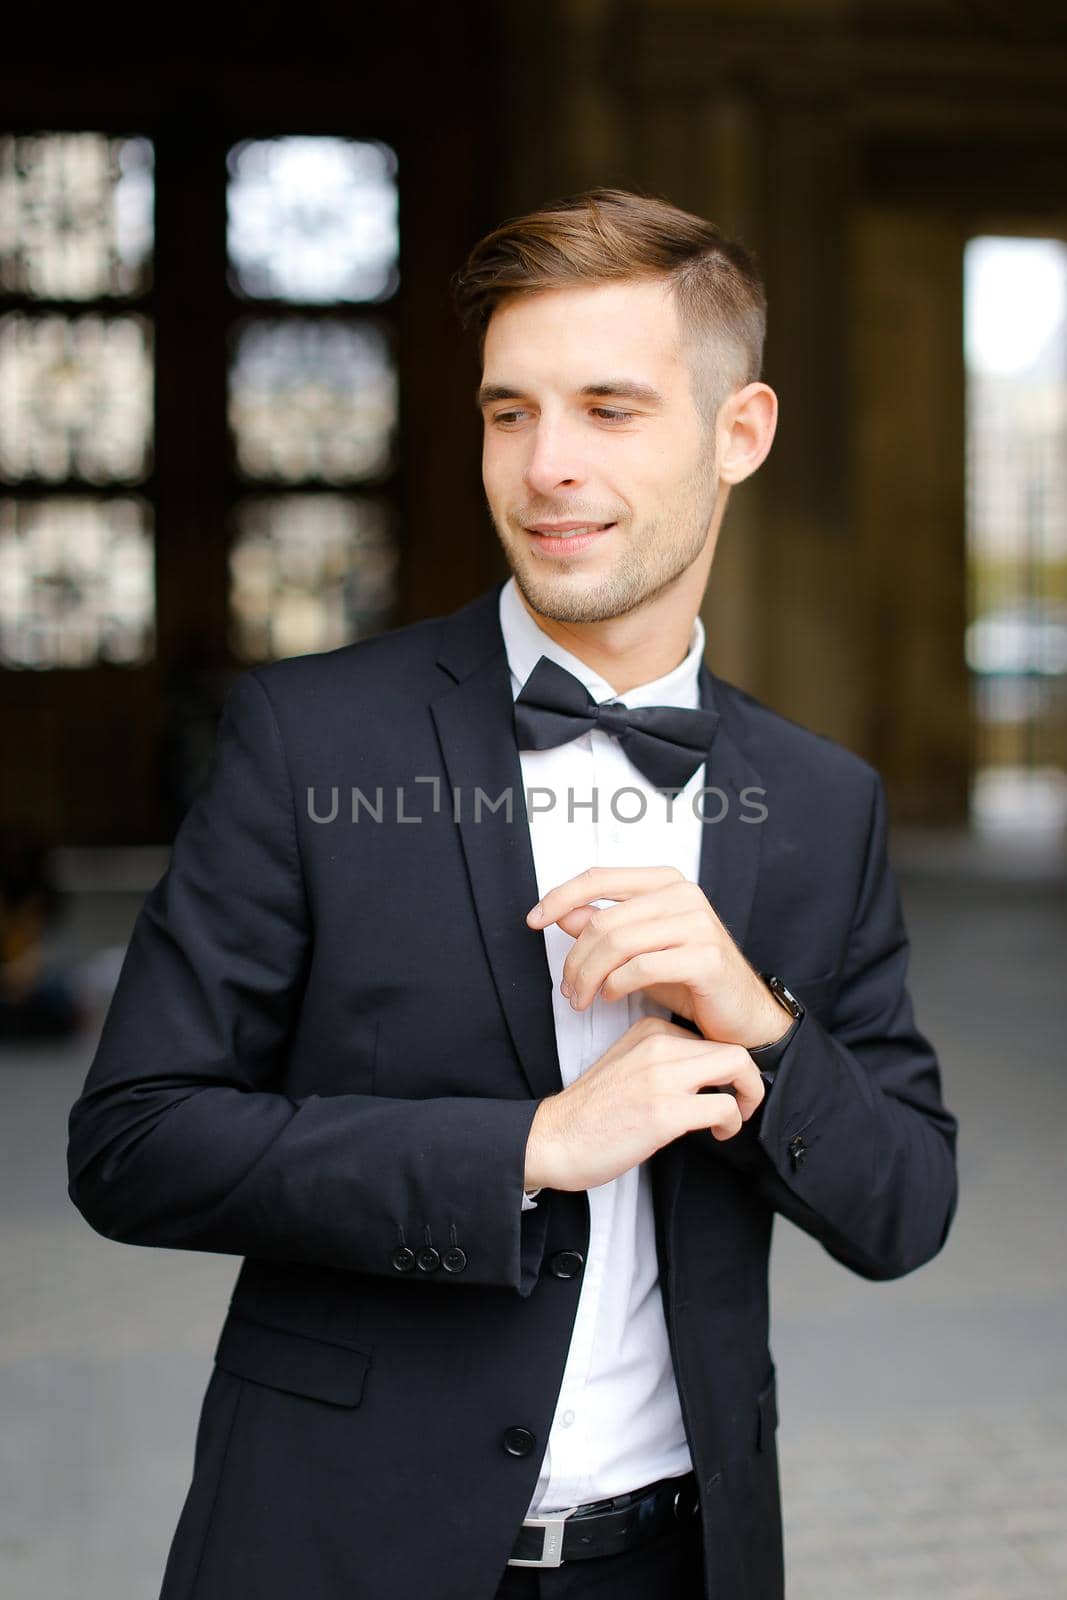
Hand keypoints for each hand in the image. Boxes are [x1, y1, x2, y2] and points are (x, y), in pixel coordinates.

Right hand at [523, 1015, 764, 1192]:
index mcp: (648, 1030)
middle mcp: (657, 1045)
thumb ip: (661, 1061)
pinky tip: (719, 1134)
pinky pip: (724, 1106)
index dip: (725, 1067)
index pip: (710, 1037)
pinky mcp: (665, 1111)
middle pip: (733, 1047)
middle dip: (749, 1078)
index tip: (720, 1089)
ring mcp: (662, 1077)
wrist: (552, 1139)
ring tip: (734, 1118)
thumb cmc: (589, 1114)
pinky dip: (733, 1122)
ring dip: (748, 1096)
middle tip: (742, 1103)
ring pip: (737, 1066)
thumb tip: (704, 1075)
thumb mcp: (626, 1066)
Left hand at [527, 866, 787, 1048]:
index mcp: (664, 882)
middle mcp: (683, 894)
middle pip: (603, 920)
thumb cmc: (689, 979)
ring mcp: (698, 923)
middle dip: (574, 959)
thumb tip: (561, 913)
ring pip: (618, 943)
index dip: (559, 895)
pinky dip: (615, 985)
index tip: (533, 920)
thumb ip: (604, 927)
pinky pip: (642, 967)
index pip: (599, 876)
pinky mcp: (706, 957)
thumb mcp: (639, 949)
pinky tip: (610, 997)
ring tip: (581, 999)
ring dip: (589, 976)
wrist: (743, 1014)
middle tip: (567, 990)